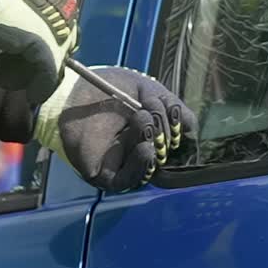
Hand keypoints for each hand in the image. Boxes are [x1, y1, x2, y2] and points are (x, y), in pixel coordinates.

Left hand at [33, 66, 197, 191]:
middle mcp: (136, 150)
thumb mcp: (149, 92)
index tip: (177, 120)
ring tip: (141, 119)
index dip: (178, 134)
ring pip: (149, 166)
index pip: (173, 142)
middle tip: (149, 111)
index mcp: (148, 132)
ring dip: (152, 142)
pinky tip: (146, 148)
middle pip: (164, 153)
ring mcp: (121, 164)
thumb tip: (191, 130)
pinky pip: (129, 179)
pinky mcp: (105, 175)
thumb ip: (173, 110)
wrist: (76, 89)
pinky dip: (141, 166)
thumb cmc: (109, 87)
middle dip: (163, 132)